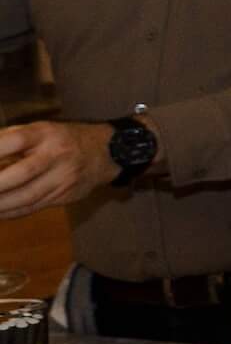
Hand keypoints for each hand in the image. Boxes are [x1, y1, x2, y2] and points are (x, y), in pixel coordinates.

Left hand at [0, 121, 118, 220]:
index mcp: (45, 133)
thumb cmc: (62, 138)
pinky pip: (34, 207)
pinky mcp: (65, 195)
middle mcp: (56, 155)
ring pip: (27, 196)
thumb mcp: (39, 130)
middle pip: (22, 173)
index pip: (15, 140)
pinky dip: (11, 213)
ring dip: (0, 205)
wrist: (106, 153)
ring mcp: (63, 178)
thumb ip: (9, 139)